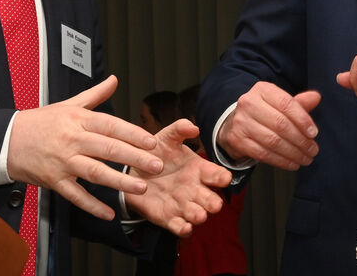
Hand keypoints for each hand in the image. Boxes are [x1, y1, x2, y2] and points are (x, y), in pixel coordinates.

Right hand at [7, 75, 163, 219]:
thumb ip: (95, 94)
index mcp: (77, 120)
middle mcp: (72, 140)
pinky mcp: (54, 180)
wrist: (7, 140)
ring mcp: (63, 162)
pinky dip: (92, 205)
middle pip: (108, 149)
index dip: (132, 134)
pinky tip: (109, 213)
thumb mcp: (68, 104)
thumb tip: (114, 80)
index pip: (110, 125)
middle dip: (135, 158)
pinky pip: (76, 195)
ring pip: (95, 172)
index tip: (151, 141)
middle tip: (157, 165)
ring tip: (141, 187)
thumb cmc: (40, 122)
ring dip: (119, 181)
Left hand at [126, 120, 233, 235]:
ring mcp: (183, 205)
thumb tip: (194, 127)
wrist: (132, 170)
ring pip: (197, 214)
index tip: (224, 178)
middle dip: (213, 203)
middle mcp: (194, 189)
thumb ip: (180, 129)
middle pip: (211, 199)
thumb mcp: (166, 138)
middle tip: (213, 204)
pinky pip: (180, 227)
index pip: (217, 175)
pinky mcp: (169, 218)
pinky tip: (184, 227)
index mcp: (198, 169)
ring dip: (199, 215)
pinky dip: (184, 229)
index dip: (222, 177)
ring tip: (198, 215)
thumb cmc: (155, 153)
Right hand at [216, 81, 320, 170]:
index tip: (314, 133)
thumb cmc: (263, 112)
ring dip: (293, 153)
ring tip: (305, 158)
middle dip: (301, 140)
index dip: (303, 119)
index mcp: (262, 90)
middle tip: (313, 150)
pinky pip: (263, 154)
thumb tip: (316, 97)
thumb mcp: (279, 103)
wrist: (234, 123)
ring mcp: (241, 122)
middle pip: (280, 124)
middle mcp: (249, 103)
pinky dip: (281, 161)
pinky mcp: (237, 140)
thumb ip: (298, 103)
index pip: (286, 104)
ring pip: (273, 141)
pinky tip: (292, 164)